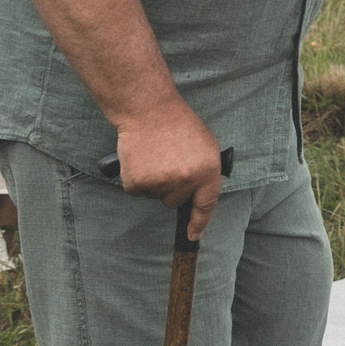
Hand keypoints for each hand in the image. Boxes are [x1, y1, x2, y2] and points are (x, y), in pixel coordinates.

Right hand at [111, 103, 224, 241]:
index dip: (199, 223)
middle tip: (167, 162)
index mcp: (207, 170)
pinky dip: (137, 179)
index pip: (206, 204)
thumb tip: (197, 195)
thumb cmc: (178, 124)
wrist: (149, 110)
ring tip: (155, 155)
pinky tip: (141, 160)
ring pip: (155, 196)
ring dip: (154, 181)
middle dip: (171, 188)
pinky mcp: (138, 183)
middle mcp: (186, 180)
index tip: (194, 235)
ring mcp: (161, 183)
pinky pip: (137, 192)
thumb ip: (205, 171)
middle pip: (174, 202)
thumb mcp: (205, 146)